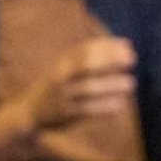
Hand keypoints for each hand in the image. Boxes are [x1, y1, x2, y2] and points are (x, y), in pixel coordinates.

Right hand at [17, 37, 135, 131]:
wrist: (29, 111)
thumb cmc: (56, 85)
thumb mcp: (67, 66)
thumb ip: (92, 56)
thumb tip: (127, 46)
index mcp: (62, 62)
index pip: (86, 49)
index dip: (108, 47)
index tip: (128, 48)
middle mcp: (60, 76)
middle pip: (85, 64)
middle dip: (109, 60)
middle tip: (132, 60)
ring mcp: (61, 96)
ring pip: (88, 88)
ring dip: (110, 85)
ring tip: (131, 83)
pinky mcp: (65, 115)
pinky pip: (86, 110)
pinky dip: (103, 107)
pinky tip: (119, 104)